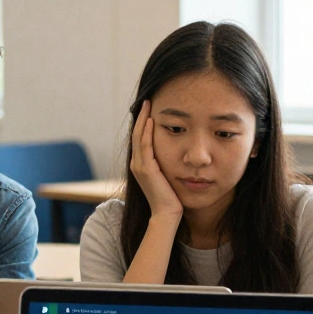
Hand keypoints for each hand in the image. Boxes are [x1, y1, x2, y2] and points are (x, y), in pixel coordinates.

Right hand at [129, 100, 181, 216]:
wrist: (167, 213)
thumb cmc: (170, 197)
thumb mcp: (166, 176)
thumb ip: (165, 164)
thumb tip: (175, 153)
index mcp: (140, 165)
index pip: (140, 138)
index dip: (143, 122)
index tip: (150, 108)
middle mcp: (137, 164)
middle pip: (136, 134)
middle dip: (142, 116)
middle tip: (147, 100)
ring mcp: (140, 166)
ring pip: (139, 136)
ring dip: (143, 119)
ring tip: (148, 104)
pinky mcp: (146, 168)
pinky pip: (145, 145)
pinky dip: (147, 131)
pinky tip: (152, 119)